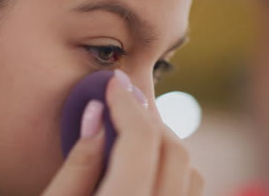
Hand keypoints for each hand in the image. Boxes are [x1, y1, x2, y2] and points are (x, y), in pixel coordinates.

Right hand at [42, 70, 203, 195]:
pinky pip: (189, 190)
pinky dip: (172, 166)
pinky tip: (143, 161)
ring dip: (163, 141)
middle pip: (174, 151)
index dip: (126, 106)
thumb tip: (97, 114)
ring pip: (191, 171)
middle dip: (147, 118)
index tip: (113, 83)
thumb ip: (77, 165)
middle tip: (121, 99)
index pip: (140, 144)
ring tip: (130, 129)